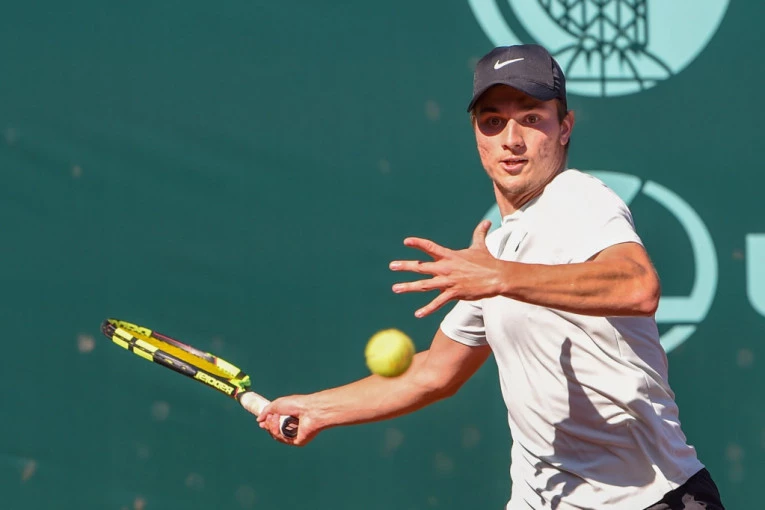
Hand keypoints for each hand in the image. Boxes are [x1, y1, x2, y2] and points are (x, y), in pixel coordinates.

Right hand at [256, 395, 318, 446]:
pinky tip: (279, 425)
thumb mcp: (277, 404)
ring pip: (277, 436)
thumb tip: (259, 420)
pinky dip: (278, 433)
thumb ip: (266, 411)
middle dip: (269, 424)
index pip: (275, 424)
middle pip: (274, 431)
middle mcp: (292, 426)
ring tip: (276, 418)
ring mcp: (295, 434)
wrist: (309, 410)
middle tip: (271, 417)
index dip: (267, 424)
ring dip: (272, 427)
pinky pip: (283, 440)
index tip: (261, 422)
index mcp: (289, 417)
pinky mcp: (297, 441)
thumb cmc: (296, 404)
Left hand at [389, 220, 505, 317]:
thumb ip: (480, 233)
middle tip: (392, 266)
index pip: (430, 247)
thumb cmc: (488, 262)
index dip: (418, 243)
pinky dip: (428, 309)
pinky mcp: (454, 293)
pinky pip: (438, 302)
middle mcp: (446, 267)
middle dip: (405, 266)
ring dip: (408, 287)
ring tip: (396, 288)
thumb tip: (487, 222)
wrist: (497, 276)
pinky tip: (418, 314)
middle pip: (421, 266)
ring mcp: (449, 281)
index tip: (406, 242)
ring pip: (424, 285)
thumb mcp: (480, 246)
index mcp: (449, 256)